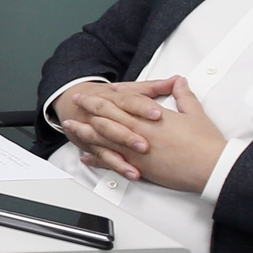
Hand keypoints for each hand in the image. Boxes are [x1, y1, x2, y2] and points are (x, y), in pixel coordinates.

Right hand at [52, 78, 177, 182]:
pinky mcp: (95, 145)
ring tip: (137, 163)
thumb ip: (155, 87)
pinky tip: (130, 172)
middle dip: (128, 135)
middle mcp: (104, 114)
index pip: (129, 101)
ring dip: (121, 153)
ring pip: (106, 141)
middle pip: (114, 123)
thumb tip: (177, 81)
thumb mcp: (132, 90)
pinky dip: (117, 165)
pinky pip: (105, 157)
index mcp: (115, 97)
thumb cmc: (109, 98)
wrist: (75, 100)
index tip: (157, 114)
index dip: (142, 108)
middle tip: (145, 145)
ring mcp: (98, 131)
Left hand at [68, 77, 225, 191]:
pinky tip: (87, 157)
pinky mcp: (139, 167)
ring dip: (84, 131)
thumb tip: (179, 82)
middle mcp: (138, 132)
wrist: (211, 167)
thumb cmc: (205, 142)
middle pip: (107, 117)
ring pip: (103, 139)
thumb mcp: (195, 113)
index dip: (107, 96)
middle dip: (89, 107)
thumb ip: (183, 96)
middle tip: (76, 101)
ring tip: (70, 126)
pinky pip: (112, 162)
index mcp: (150, 118)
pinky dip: (97, 159)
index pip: (123, 102)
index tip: (96, 91)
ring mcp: (136, 151)